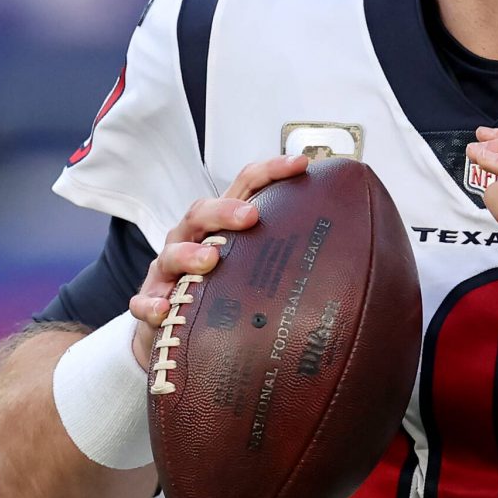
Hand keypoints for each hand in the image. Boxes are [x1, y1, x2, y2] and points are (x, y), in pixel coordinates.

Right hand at [125, 155, 308, 370]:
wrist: (172, 333)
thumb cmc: (221, 292)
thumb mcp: (252, 268)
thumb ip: (287, 256)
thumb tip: (353, 256)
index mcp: (220, 226)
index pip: (244, 188)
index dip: (270, 172)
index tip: (302, 164)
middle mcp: (190, 240)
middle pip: (201, 212)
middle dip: (224, 211)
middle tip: (251, 217)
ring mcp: (166, 272)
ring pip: (171, 254)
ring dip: (188, 254)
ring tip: (209, 261)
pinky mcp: (150, 304)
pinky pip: (144, 302)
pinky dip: (152, 304)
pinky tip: (164, 310)